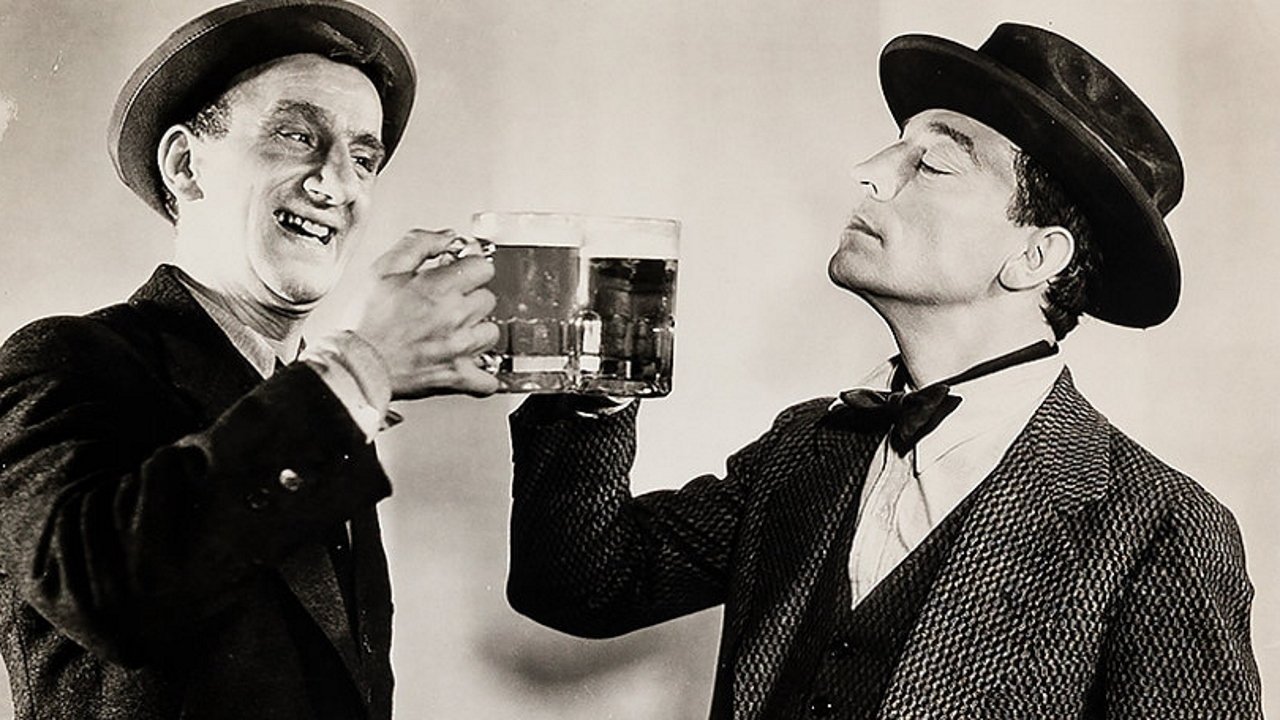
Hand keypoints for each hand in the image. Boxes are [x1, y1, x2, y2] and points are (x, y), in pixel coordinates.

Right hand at [348, 229, 499, 398]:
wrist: (356, 364)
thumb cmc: (366, 321)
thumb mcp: (384, 269)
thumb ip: (418, 244)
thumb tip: (446, 237)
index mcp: (439, 287)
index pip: (483, 267)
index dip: (471, 268)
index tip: (463, 274)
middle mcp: (455, 316)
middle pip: (488, 299)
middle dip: (470, 299)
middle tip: (449, 305)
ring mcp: (459, 348)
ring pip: (490, 333)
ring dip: (476, 332)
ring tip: (454, 332)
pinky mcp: (457, 375)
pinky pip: (487, 378)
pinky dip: (481, 374)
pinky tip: (468, 364)